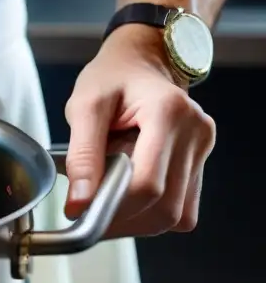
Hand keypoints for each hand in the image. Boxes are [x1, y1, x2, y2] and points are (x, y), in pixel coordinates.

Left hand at [62, 24, 215, 237]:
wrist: (138, 63)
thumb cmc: (111, 78)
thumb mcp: (84, 106)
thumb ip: (82, 155)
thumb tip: (80, 203)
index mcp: (168, 112)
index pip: (148, 183)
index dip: (112, 205)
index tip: (81, 210)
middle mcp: (195, 131)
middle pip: (166, 206)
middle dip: (123, 218)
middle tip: (90, 211)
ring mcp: (203, 148)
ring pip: (177, 215)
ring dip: (138, 220)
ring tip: (108, 198)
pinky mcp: (201, 161)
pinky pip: (184, 208)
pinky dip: (153, 213)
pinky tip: (129, 195)